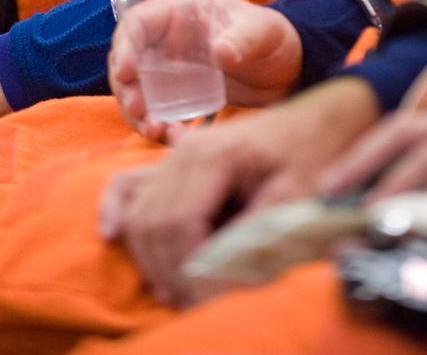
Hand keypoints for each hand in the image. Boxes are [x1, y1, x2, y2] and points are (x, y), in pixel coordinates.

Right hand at [98, 76, 379, 305]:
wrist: (314, 120)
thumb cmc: (311, 153)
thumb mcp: (296, 193)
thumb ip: (257, 231)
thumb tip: (222, 274)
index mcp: (213, 155)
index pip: (182, 224)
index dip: (192, 270)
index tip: (214, 301)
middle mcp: (184, 152)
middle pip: (154, 224)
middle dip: (171, 273)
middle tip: (197, 307)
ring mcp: (175, 154)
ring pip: (140, 214)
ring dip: (152, 259)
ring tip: (180, 295)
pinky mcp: (174, 161)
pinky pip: (129, 184)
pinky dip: (116, 209)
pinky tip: (111, 236)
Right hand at [108, 0, 303, 139]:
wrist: (286, 70)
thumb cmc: (273, 38)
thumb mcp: (263, 34)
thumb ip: (243, 40)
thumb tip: (221, 53)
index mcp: (180, 10)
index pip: (137, 23)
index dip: (125, 47)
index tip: (126, 74)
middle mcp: (166, 36)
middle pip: (127, 58)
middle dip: (126, 87)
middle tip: (139, 112)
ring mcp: (168, 66)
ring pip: (136, 88)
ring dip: (136, 112)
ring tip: (154, 131)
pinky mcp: (176, 93)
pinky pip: (155, 109)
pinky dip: (156, 125)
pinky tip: (172, 138)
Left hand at [318, 94, 426, 203]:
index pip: (417, 128)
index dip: (380, 151)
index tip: (353, 178)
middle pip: (398, 126)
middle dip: (357, 154)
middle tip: (325, 185)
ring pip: (404, 136)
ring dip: (364, 165)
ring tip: (336, 194)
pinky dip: (401, 180)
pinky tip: (381, 202)